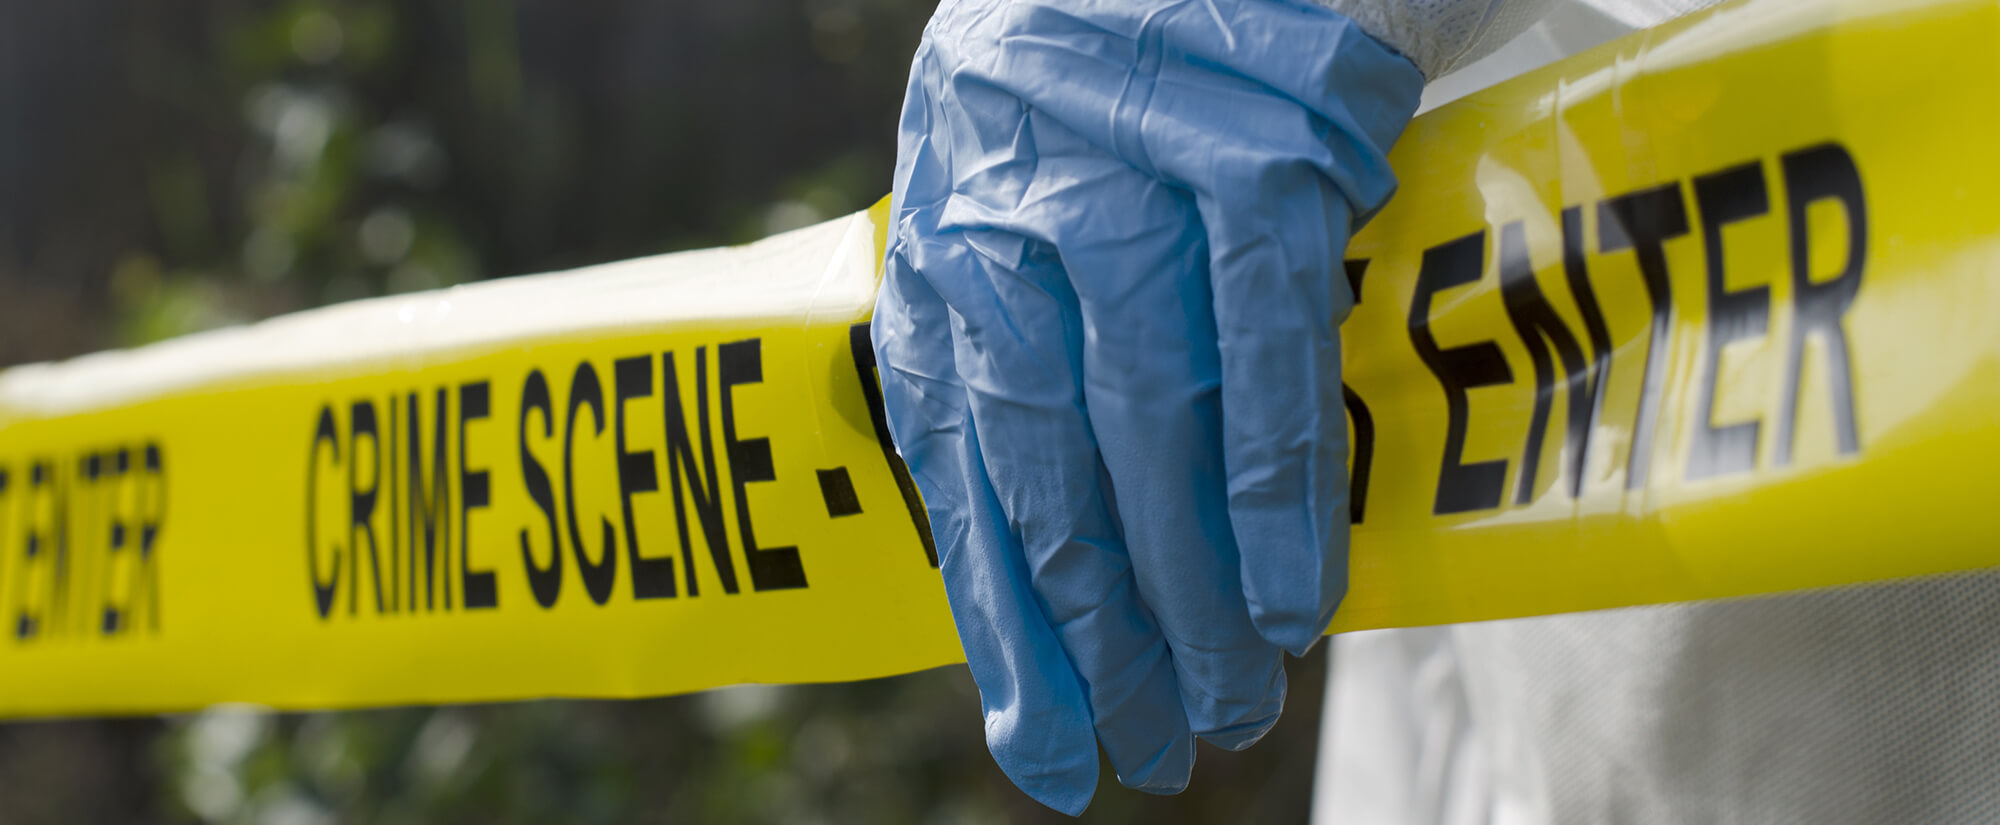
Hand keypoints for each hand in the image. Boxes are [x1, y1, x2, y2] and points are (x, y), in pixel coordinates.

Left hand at [871, 0, 1421, 812]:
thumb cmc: (1135, 97)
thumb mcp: (1036, 219)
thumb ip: (1026, 372)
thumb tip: (1035, 584)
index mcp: (950, 240)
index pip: (964, 468)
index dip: (1008, 625)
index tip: (1055, 750)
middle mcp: (1007, 205)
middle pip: (1042, 459)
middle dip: (1100, 632)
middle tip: (1162, 746)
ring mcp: (1119, 169)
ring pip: (1137, 412)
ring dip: (1186, 582)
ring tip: (1233, 699)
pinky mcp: (1243, 140)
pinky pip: (1259, 335)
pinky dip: (1275, 474)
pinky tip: (1292, 586)